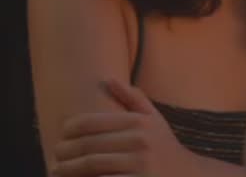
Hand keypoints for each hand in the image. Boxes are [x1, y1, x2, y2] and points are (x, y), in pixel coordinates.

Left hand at [51, 79, 191, 176]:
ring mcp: (140, 164)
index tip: (61, 135)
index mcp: (138, 122)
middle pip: (89, 144)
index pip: (94, 121)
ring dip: (69, 170)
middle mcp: (140, 140)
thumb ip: (132, 98)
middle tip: (54, 157)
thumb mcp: (154, 120)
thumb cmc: (166, 148)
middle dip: (66, 152)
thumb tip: (107, 78)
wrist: (190, 176)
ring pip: (92, 164)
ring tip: (56, 172)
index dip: (71, 128)